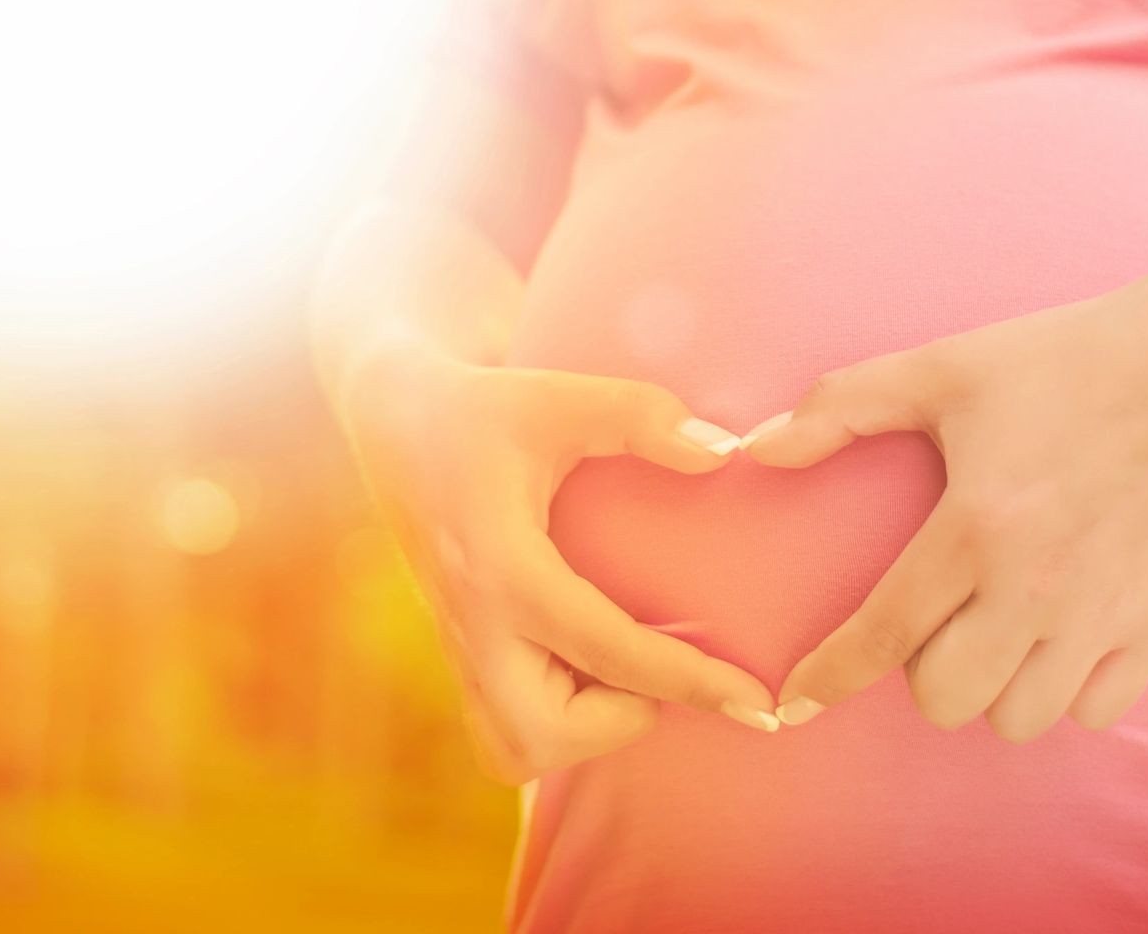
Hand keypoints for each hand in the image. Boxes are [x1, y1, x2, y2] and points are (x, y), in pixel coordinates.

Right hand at [337, 342, 780, 785]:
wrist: (391, 422)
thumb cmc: (484, 409)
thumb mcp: (560, 396)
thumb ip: (642, 417)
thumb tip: (724, 452)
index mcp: (501, 565)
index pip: (606, 650)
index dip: (690, 681)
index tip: (756, 705)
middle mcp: (474, 623)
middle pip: (538, 736)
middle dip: (614, 720)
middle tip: (648, 660)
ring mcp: (458, 648)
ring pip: (513, 750)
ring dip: (579, 728)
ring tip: (615, 664)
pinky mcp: (458, 655)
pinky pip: (502, 734)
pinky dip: (552, 722)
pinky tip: (584, 665)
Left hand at [742, 290, 1147, 741]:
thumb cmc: (1067, 363)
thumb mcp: (945, 368)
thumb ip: (842, 407)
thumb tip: (758, 448)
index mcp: (975, 527)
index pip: (880, 634)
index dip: (828, 677)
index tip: (796, 703)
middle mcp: (1035, 588)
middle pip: (945, 700)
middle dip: (923, 674)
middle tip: (939, 621)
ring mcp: (1102, 615)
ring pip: (1018, 719)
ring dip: (994, 688)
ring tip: (999, 635)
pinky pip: (1093, 712)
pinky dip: (1066, 692)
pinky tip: (1059, 641)